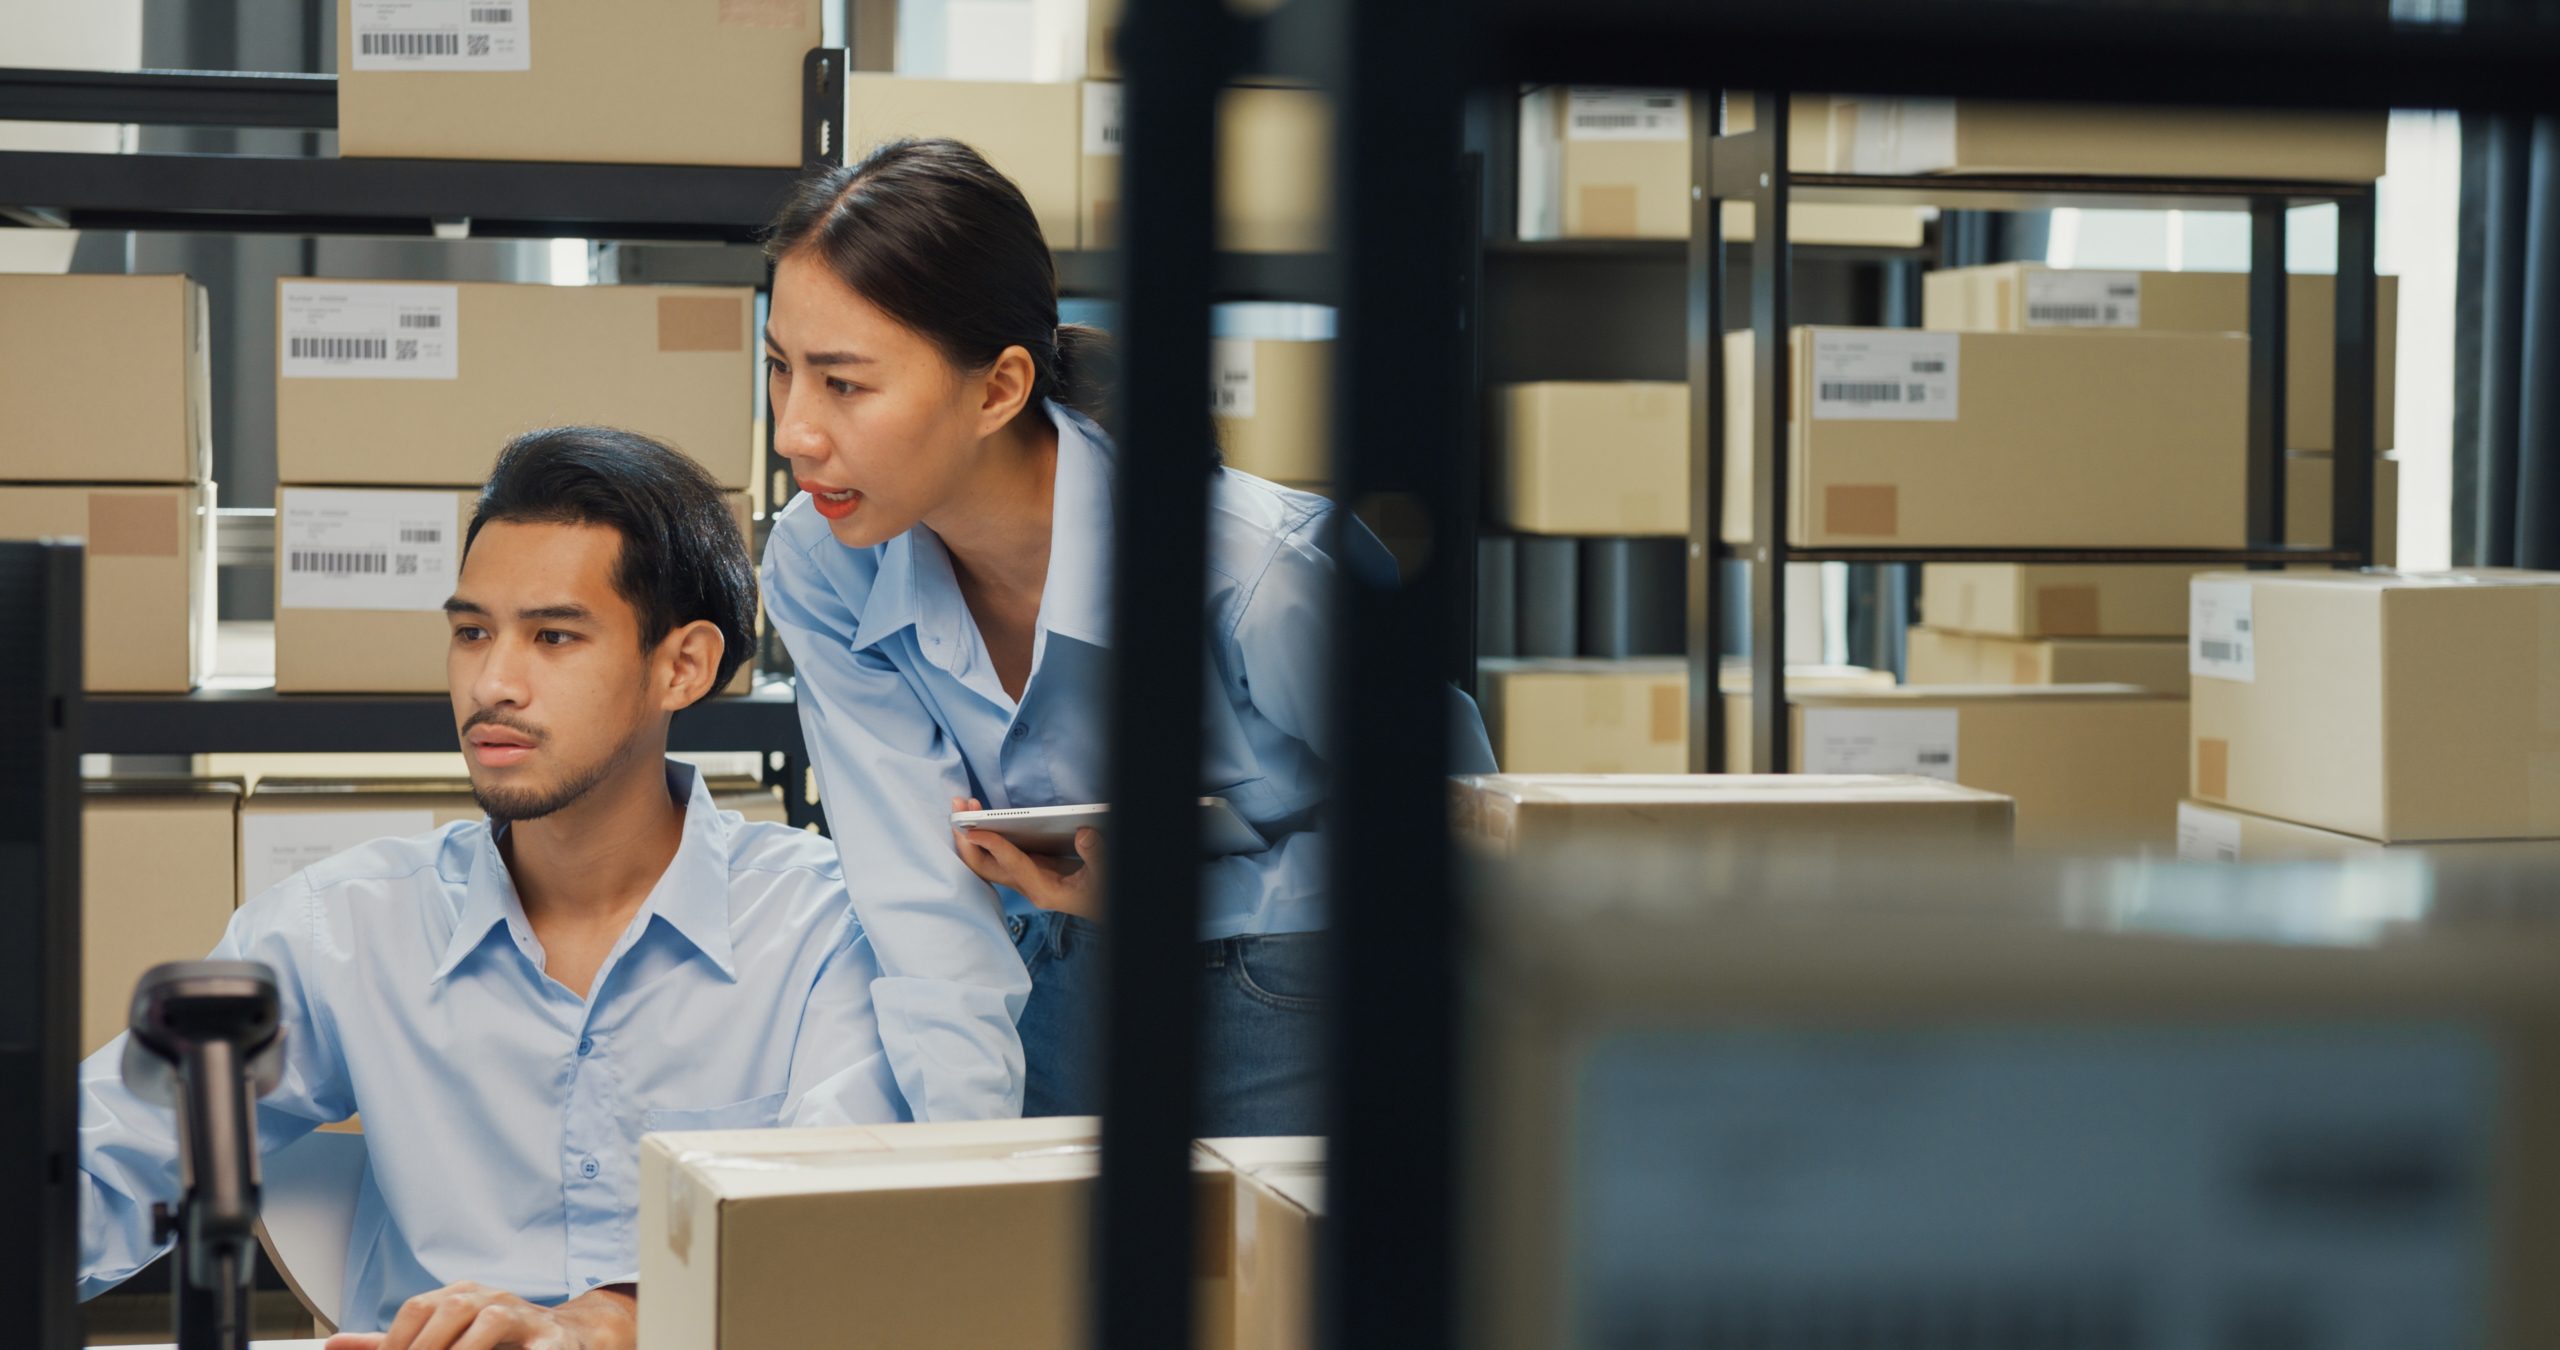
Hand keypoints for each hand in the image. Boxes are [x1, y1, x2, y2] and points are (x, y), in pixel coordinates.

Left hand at [324, 1280, 634, 1349]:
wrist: (568, 1339)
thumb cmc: (499, 1342)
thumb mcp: (444, 1337)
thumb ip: (394, 1342)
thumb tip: (335, 1345)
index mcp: (463, 1296)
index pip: (419, 1308)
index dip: (396, 1341)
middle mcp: (493, 1298)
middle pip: (453, 1308)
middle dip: (425, 1348)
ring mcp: (526, 1316)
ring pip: (491, 1320)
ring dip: (465, 1349)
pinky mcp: (554, 1339)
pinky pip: (535, 1347)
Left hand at [952, 796, 1105, 921]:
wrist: (1101, 906)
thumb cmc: (1101, 894)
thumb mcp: (1103, 876)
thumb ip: (1095, 855)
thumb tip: (1083, 832)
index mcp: (1043, 891)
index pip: (1011, 865)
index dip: (992, 844)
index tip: (973, 827)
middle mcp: (1027, 885)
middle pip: (985, 866)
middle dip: (967, 839)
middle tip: (957, 809)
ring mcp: (1024, 877)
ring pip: (986, 859)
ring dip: (972, 834)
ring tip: (965, 805)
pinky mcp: (1028, 868)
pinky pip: (996, 853)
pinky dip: (985, 834)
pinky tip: (983, 814)